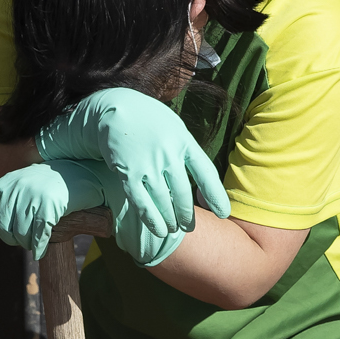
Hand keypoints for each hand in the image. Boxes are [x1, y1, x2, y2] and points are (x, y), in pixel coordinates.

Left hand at [0, 160, 108, 259]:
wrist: (81, 172)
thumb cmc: (50, 185)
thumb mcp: (23, 186)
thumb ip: (7, 202)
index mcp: (6, 182)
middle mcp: (16, 187)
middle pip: (2, 226)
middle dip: (11, 239)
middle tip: (23, 240)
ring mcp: (33, 196)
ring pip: (20, 234)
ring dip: (27, 244)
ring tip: (34, 242)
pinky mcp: (49, 205)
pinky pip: (38, 236)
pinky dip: (38, 248)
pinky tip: (40, 252)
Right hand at [35, 88, 228, 242]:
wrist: (115, 108)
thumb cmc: (149, 121)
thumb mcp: (174, 128)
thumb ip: (186, 151)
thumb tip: (198, 181)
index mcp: (184, 141)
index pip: (206, 172)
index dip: (216, 196)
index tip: (224, 214)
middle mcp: (169, 153)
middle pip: (183, 193)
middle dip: (187, 214)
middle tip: (189, 227)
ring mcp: (149, 163)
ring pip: (164, 201)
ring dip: (170, 219)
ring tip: (172, 229)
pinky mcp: (129, 172)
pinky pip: (142, 202)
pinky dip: (151, 219)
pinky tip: (158, 230)